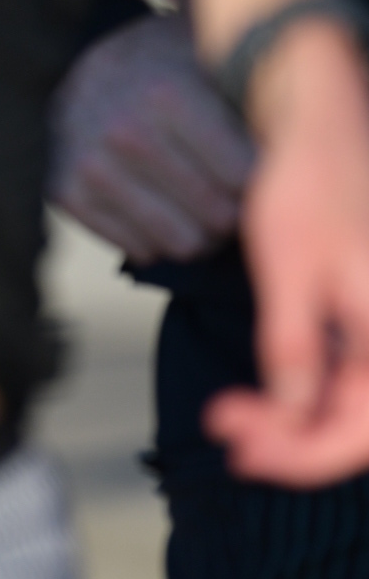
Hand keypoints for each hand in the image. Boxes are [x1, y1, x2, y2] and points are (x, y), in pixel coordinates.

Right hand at [49, 13, 251, 259]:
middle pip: (218, 217)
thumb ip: (253, 109)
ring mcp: (91, 166)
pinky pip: (141, 250)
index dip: (261, 179)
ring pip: (183, 243)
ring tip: (196, 197)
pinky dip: (156, 234)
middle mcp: (125, 132)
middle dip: (233, 208)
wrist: (85, 64)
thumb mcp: (212, 63)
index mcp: (168, 94)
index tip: (256, 166)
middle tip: (228, 186)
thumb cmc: (168, 65)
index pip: (246, 178)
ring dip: (199, 228)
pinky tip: (155, 199)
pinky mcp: (64, 193)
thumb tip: (289, 167)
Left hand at [209, 20, 368, 484]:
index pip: (362, 433)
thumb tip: (293, 416)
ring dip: (292, 420)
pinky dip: (301, 392)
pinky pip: (344, 377)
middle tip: (225, 427)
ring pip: (348, 405)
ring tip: (231, 412)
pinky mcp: (366, 320)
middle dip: (291, 441)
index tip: (241, 451)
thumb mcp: (290, 266)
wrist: (324, 121)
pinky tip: (260, 394)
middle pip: (357, 426)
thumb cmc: (309, 181)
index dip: (302, 457)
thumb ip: (295, 344)